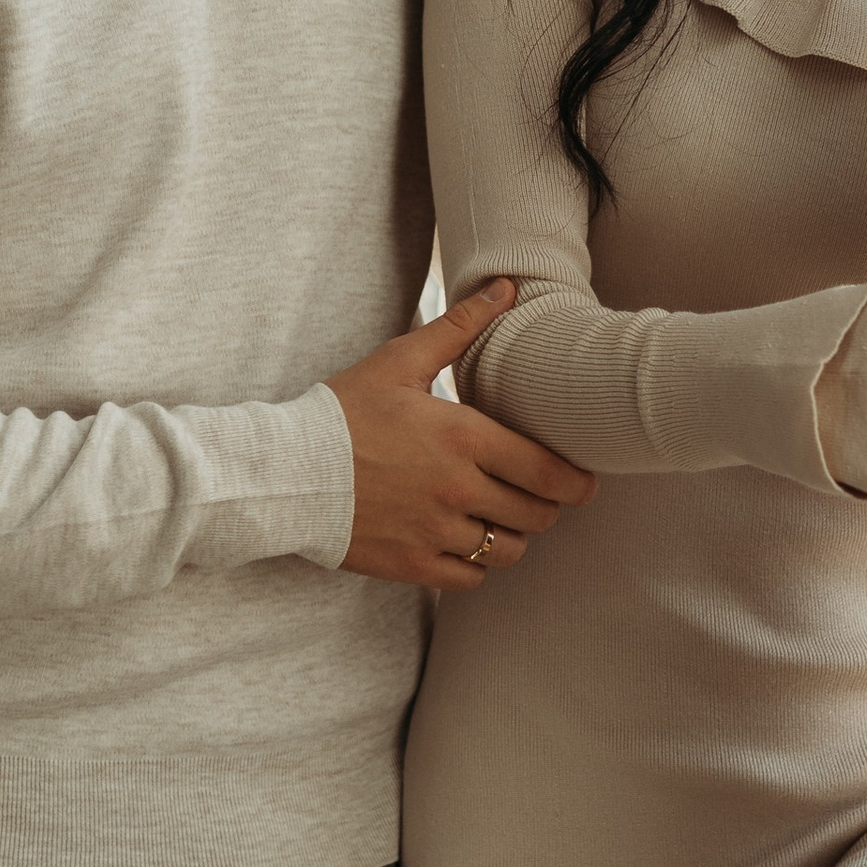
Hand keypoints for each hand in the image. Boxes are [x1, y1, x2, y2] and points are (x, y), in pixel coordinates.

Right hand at [327, 284, 597, 588]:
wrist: (283, 470)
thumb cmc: (342, 412)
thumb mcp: (400, 362)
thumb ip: (460, 327)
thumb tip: (506, 288)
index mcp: (464, 438)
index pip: (547, 471)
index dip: (575, 482)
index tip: (583, 483)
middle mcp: (457, 490)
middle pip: (535, 515)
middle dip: (545, 506)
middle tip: (538, 496)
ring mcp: (435, 533)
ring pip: (506, 550)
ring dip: (512, 536)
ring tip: (500, 518)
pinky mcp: (411, 565)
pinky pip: (470, 578)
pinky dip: (476, 565)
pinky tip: (464, 543)